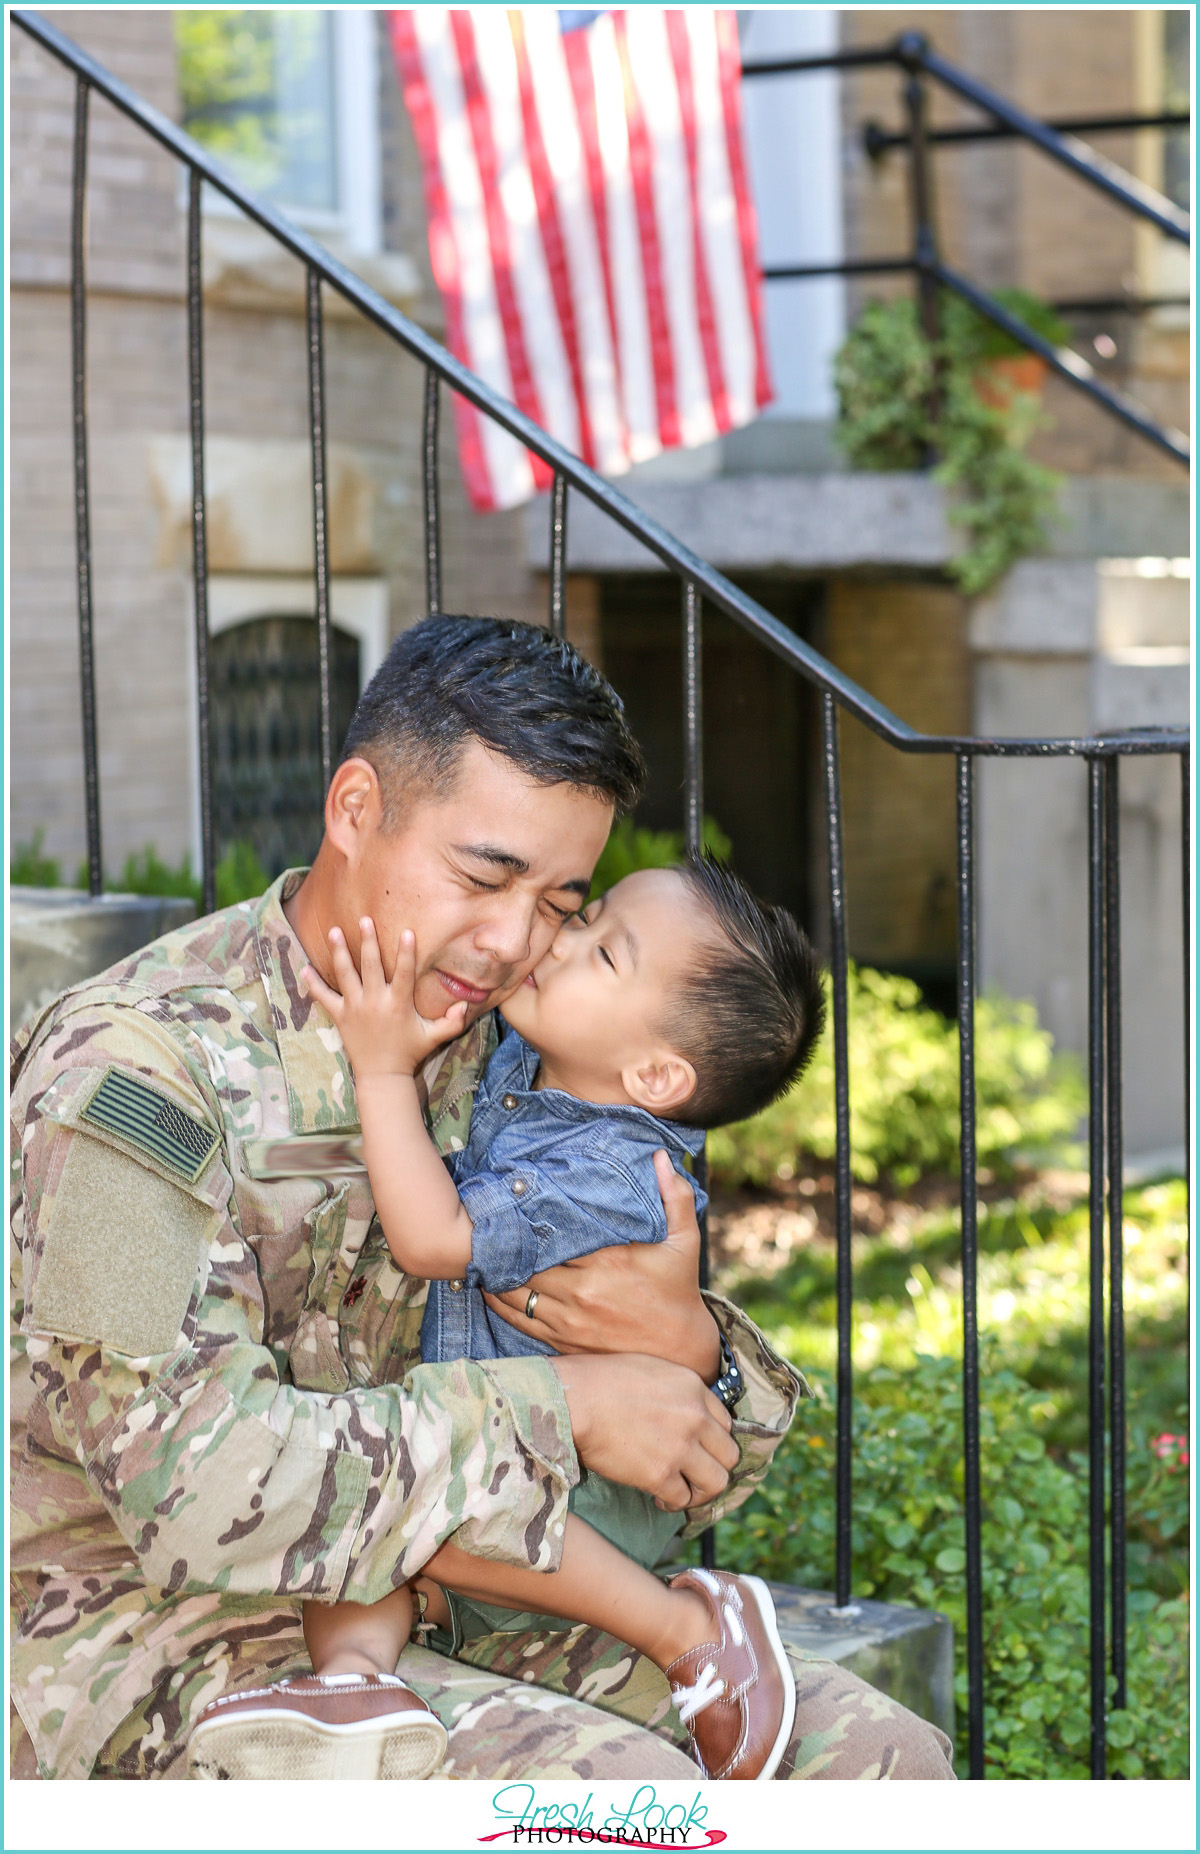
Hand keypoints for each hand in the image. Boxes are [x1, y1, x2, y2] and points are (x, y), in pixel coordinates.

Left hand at [300, 919, 466, 1080]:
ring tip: (334, 931)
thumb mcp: (433, 1038)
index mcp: (398, 1004)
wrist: (382, 1076)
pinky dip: (313, 983)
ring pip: (346, 975)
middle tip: (365, 920)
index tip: (406, 932)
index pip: (405, 973)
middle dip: (368, 942)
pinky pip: (323, 997)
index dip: (406, 953)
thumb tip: (466, 1005)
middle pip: (371, 966)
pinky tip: (304, 968)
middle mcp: (375, 1002)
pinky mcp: (340, 1016)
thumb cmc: (409, 1053)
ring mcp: (355, 1008)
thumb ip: (452, 1022)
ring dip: (339, 952)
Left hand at [482, 1150, 720, 1380]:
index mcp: (608, 1259)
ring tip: (486, 1250)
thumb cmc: (679, 1287)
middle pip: (530, 1259)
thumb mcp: (685, 1239)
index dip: (532, 1214)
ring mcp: (570, 1318)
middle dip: (511, 1241)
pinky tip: (490, 1284)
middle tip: (491, 1220)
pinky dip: (500, 1301)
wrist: (681, 1348)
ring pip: (517, 1290)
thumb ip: (675, 1196)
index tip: (517, 1197)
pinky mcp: (563, 1340)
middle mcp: (583, 1289)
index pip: (555, 1231)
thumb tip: (661, 1156)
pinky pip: (519, 1319)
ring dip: (500, 1270)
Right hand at [553, 1352, 737, 1510]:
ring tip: (683, 1490)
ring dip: (701, 1490)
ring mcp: (681, 1447)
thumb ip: (676, 1389)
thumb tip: (681, 1408)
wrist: (574, 1400)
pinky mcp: (660, 1474)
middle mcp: (695, 1417)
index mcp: (694, 1387)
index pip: (725, 1422)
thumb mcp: (651, 1368)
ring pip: (717, 1482)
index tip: (698, 1448)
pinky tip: (658, 1496)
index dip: (712, 1439)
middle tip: (694, 1473)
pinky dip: (673, 1502)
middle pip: (729, 1454)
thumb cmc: (600, 1379)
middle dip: (713, 1466)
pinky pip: (682, 1499)